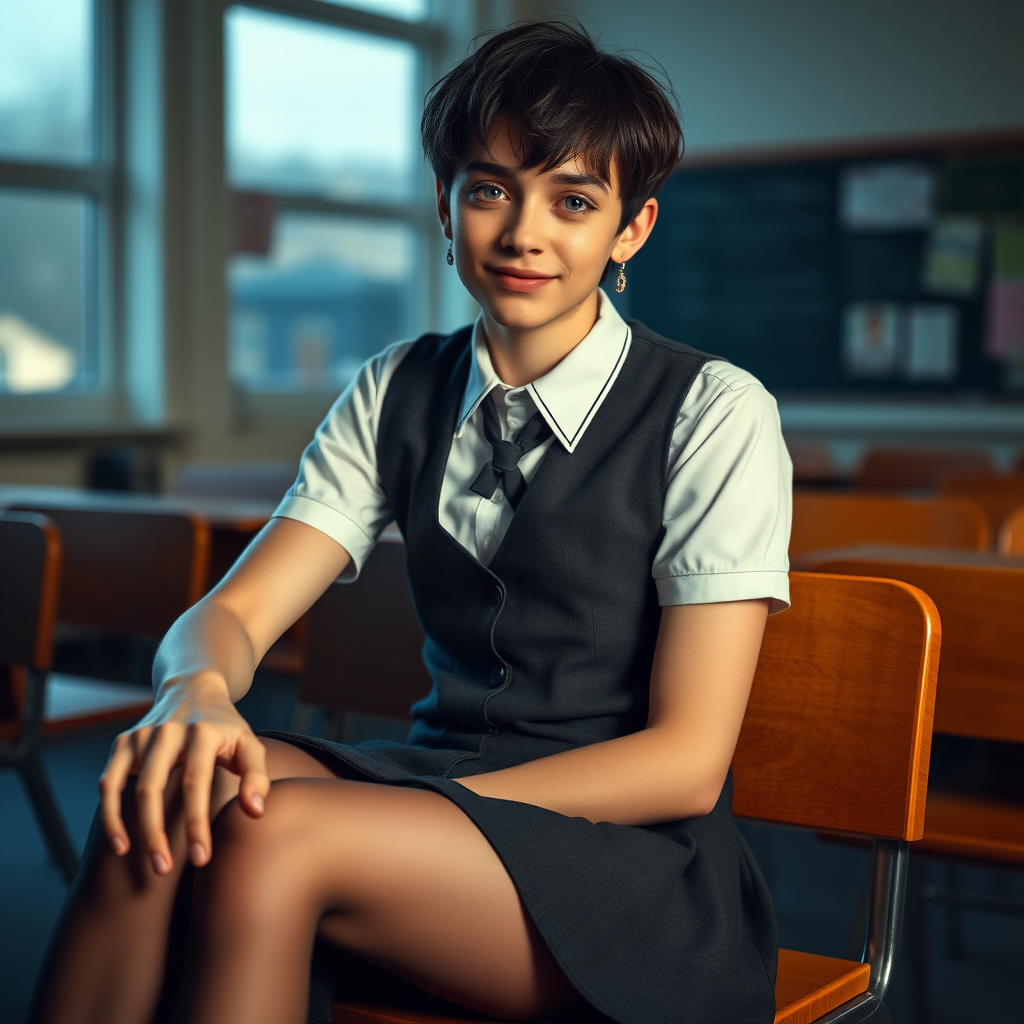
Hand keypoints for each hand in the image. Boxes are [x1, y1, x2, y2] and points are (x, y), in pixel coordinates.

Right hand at [98, 671, 269, 873]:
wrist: (194, 690)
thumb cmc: (226, 728)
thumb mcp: (249, 744)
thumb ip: (256, 776)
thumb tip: (254, 811)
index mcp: (203, 733)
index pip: (196, 783)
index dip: (197, 824)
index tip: (200, 859)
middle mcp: (168, 732)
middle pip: (154, 790)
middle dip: (157, 834)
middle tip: (165, 869)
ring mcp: (142, 736)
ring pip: (129, 789)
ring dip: (133, 829)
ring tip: (147, 863)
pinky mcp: (124, 742)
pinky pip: (108, 783)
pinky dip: (110, 814)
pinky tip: (121, 844)